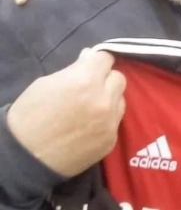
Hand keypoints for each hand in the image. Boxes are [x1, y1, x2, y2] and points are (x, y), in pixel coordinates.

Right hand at [6, 49, 125, 177]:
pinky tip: (90, 125)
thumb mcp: (46, 83)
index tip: (90, 66)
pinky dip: (107, 118)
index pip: (106, 58)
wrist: (24, 159)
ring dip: (109, 98)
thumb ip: (74, 69)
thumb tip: (91, 56)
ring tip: (90, 107)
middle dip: (105, 78)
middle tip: (90, 87)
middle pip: (118, 77)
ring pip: (120, 98)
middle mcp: (104, 98)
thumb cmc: (29, 115)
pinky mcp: (111, 139)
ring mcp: (110, 120)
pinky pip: (116, 120)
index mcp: (86, 79)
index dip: (97, 61)